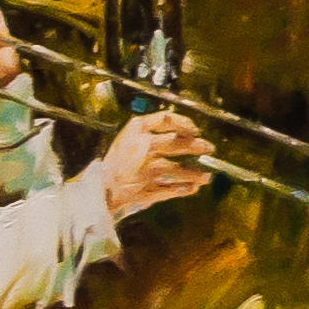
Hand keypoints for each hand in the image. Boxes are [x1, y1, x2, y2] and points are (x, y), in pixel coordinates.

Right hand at [93, 109, 214, 220]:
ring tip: (205, 176)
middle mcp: (142, 147)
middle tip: (209, 148)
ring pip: (179, 170)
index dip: (184, 123)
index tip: (195, 130)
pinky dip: (185, 189)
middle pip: (178, 143)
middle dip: (198, 146)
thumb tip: (186, 130)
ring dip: (196, 174)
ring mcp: (145, 169)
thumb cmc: (118, 162)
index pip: (166, 119)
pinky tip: (193, 187)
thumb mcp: (129, 138)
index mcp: (136, 131)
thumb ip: (152, 131)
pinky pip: (173, 189)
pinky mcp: (147, 189)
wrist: (100, 188)